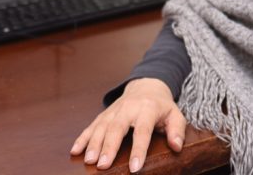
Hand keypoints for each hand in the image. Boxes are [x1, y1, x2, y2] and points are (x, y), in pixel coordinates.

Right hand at [70, 78, 185, 171]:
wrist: (146, 85)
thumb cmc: (162, 105)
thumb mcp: (175, 114)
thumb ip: (177, 130)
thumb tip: (177, 146)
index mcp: (147, 109)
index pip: (142, 131)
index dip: (138, 150)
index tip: (134, 167)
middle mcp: (128, 108)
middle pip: (117, 128)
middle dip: (109, 147)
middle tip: (103, 165)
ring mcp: (114, 110)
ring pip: (101, 127)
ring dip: (93, 144)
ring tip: (89, 161)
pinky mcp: (104, 114)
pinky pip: (91, 125)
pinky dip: (82, 138)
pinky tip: (75, 150)